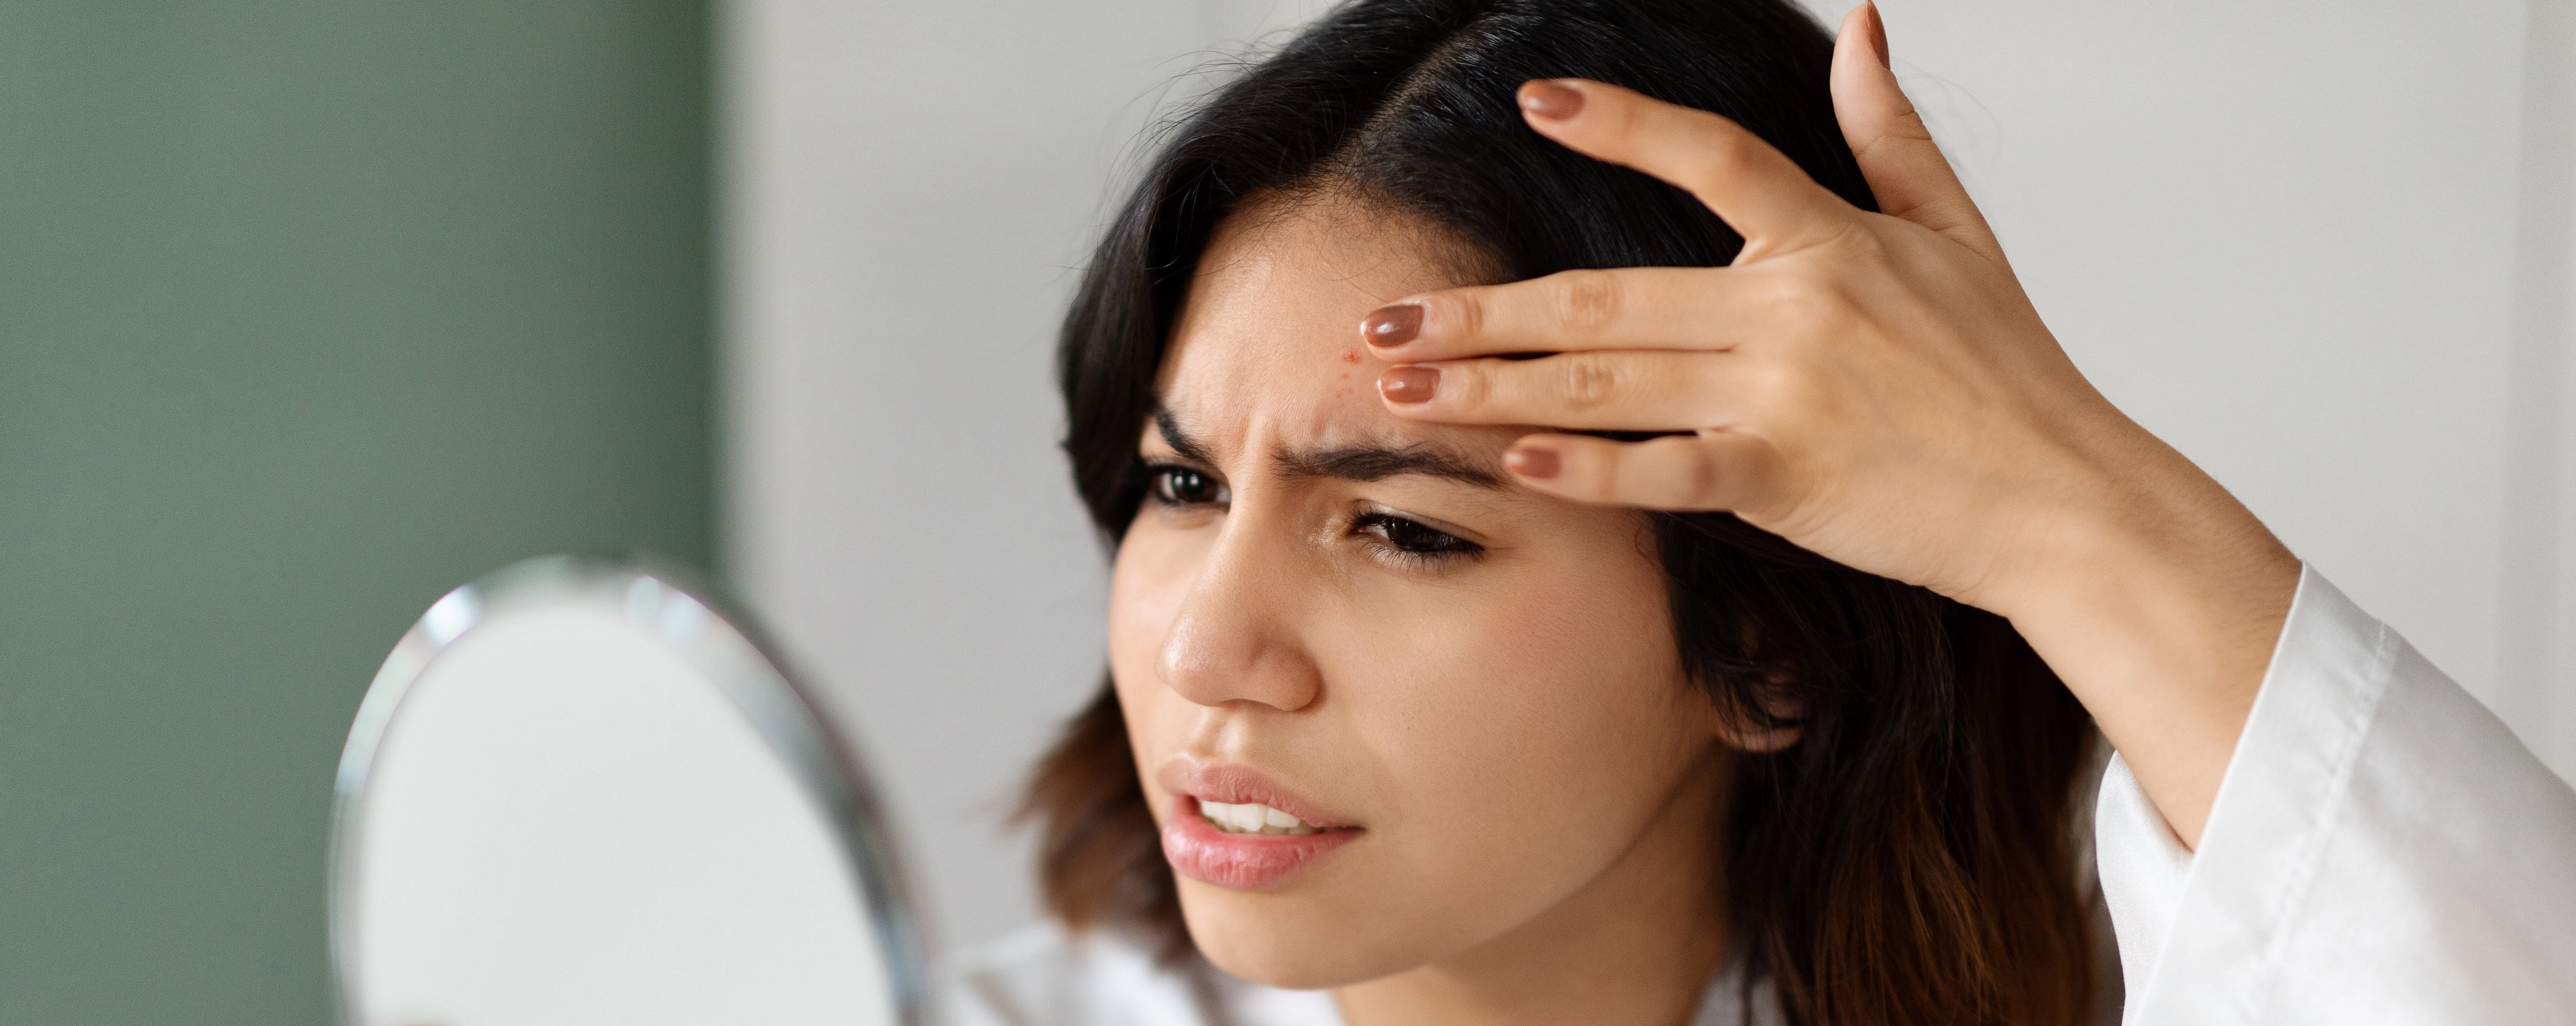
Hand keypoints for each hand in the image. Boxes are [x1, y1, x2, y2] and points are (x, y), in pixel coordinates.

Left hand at [1363, 3, 2297, 845]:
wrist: (2063, 497)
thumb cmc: (2009, 371)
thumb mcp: (1959, 232)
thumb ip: (1892, 131)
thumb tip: (1865, 24)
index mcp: (1829, 239)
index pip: (1711, 156)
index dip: (1622, 125)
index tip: (1536, 99)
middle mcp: (1792, 307)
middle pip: (1603, 295)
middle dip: (1477, 311)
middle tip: (1379, 319)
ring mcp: (1782, 392)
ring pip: (1604, 380)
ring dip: (1489, 386)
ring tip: (1398, 389)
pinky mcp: (1783, 477)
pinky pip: (1663, 471)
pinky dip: (1586, 469)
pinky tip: (1510, 463)